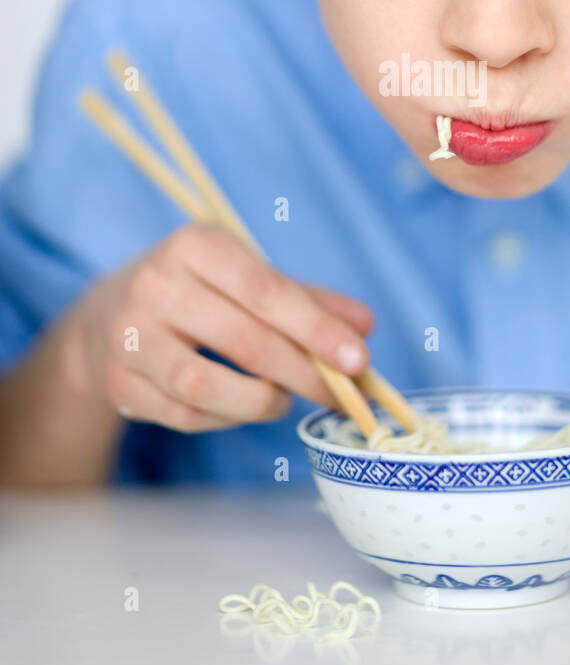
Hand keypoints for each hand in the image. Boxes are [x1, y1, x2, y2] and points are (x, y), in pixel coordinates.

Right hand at [62, 224, 373, 432]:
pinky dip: (226, 419)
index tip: (359, 359)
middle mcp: (154, 284)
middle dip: (303, 373)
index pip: (265, 290)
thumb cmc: (201, 290)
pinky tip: (243, 407)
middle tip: (341, 394)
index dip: (316, 328)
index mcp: (194, 245)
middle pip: (243, 340)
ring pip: (205, 385)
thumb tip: (364, 326)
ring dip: (260, 402)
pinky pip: (184, 414)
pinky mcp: (118, 382)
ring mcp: (129, 336)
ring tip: (282, 400)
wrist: (110, 312)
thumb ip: (308, 300)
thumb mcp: (249, 277)